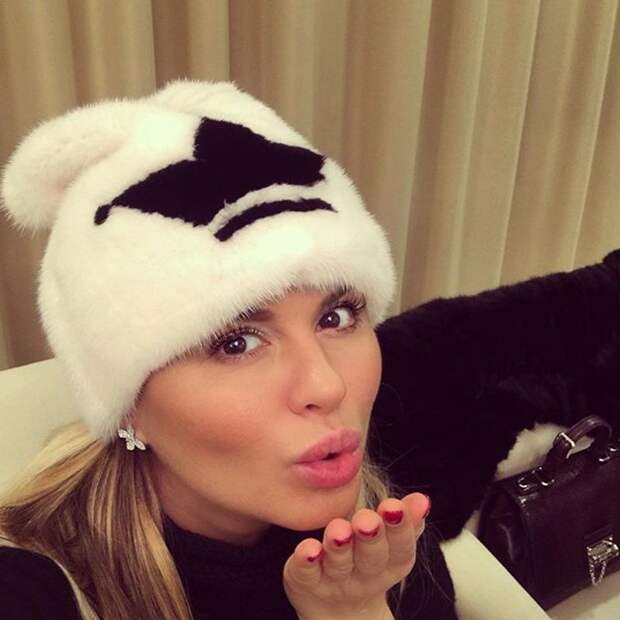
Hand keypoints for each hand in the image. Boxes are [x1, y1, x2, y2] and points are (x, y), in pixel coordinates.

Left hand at [282, 492, 429, 619]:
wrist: (336, 611)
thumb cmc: (367, 561)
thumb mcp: (390, 545)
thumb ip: (405, 521)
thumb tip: (422, 500)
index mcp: (389, 564)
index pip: (401, 549)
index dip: (400, 528)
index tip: (394, 505)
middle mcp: (363, 576)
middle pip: (371, 558)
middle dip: (370, 537)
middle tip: (366, 519)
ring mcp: (333, 581)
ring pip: (339, 564)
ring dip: (339, 546)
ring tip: (339, 529)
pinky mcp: (305, 582)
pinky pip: (306, 573)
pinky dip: (306, 561)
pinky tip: (308, 548)